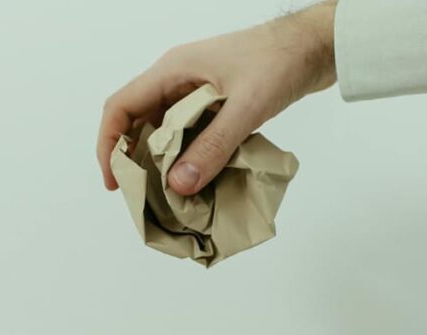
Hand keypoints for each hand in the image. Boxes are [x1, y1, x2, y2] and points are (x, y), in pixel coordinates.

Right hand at [97, 1, 336, 194]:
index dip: (109, 145)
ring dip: (162, 160)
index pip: (121, 107)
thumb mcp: (246, 107)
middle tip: (141, 197)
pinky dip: (188, 155)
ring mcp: (197, 90)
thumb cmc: (280, 63)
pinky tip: (197, 179)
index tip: (114, 182)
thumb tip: (178, 185)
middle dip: (134, 159)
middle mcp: (178, 80)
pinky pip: (190, 132)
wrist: (316, 46)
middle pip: (138, 120)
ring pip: (165, 129)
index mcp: (172, 71)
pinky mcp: (218, 102)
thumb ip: (213, 146)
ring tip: (166, 195)